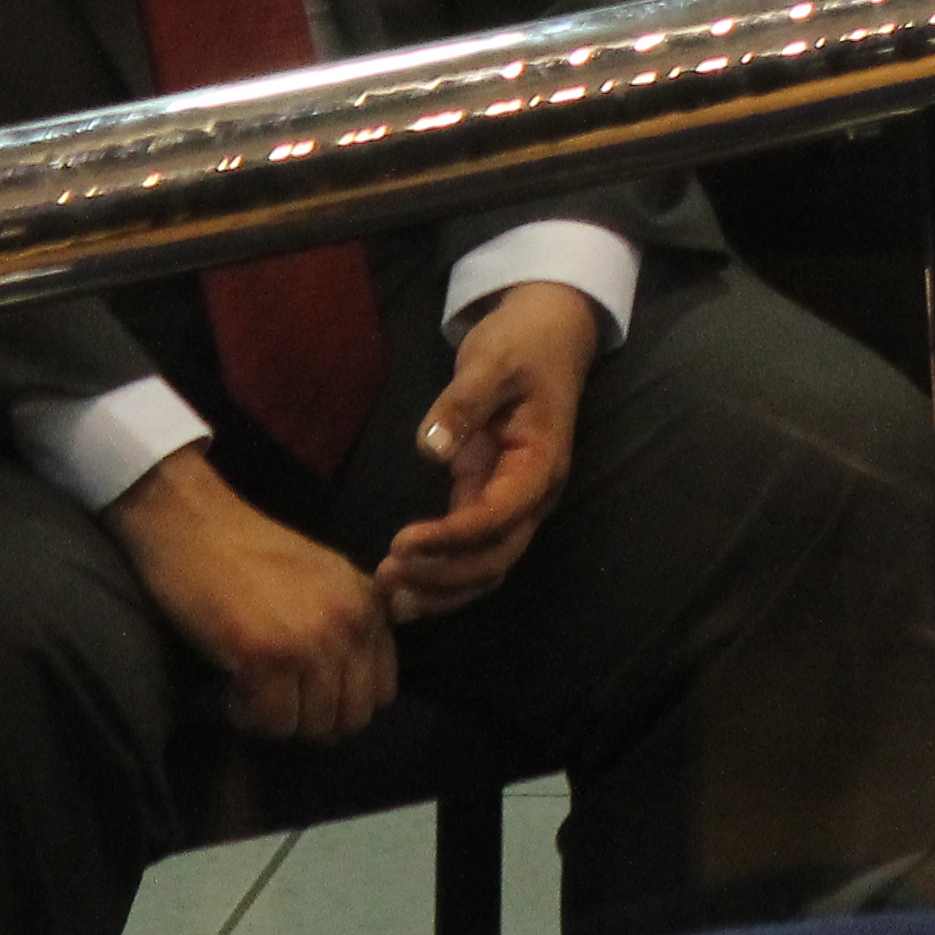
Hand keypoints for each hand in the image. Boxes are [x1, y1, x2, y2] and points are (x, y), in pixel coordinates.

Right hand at [104, 446, 398, 742]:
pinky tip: (231, 687)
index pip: (382, 693)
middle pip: (350, 719)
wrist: (195, 525)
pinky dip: (247, 717)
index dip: (342, 703)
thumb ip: (350, 625)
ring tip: (250, 687)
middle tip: (275, 697)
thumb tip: (354, 694)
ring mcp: (310, 642)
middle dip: (311, 720)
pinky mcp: (264, 658)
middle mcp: (350, 624)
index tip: (306, 691)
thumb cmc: (252, 553)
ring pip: (310, 727)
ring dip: (277, 720)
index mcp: (370, 605)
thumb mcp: (326, 580)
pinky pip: (271, 723)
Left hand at [377, 280, 594, 625]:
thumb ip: (463, 403)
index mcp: (540, 464)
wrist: (548, 335)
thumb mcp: (492, 361)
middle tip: (387, 575)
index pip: (498, 517)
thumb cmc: (522, 344)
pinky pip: (473, 554)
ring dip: (442, 589)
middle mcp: (533, 496)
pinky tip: (405, 589)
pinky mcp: (491, 501)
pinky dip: (443, 577)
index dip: (451, 538)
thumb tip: (430, 449)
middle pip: (496, 558)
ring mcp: (514, 503)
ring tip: (391, 598)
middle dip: (443, 575)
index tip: (400, 541)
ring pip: (487, 568)